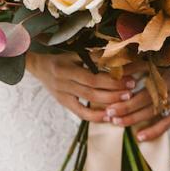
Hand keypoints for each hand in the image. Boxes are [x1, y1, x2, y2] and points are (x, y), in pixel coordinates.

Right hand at [26, 52, 144, 121]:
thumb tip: (117, 56)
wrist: (38, 67)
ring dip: (108, 104)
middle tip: (131, 91)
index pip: (93, 77)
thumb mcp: (75, 54)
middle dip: (113, 93)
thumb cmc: (61, 58)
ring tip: (124, 103)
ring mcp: (63, 95)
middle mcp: (64, 83)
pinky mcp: (63, 103)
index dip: (112, 80)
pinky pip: (80, 113)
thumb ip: (94, 57)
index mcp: (68, 68)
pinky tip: (108, 117)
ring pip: (87, 102)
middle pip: (92, 91)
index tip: (128, 79)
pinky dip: (95, 116)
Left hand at [102, 49, 169, 141]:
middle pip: (144, 95)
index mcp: (167, 64)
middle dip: (124, 105)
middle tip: (107, 112)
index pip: (140, 75)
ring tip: (116, 123)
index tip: (108, 91)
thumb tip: (124, 59)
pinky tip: (141, 136)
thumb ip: (148, 56)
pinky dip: (155, 129)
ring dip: (134, 117)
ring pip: (154, 109)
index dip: (124, 85)